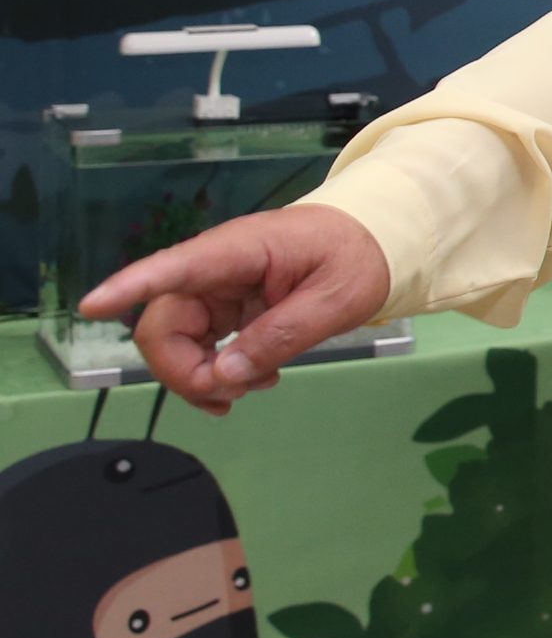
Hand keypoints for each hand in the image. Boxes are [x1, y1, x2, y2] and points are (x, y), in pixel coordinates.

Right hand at [79, 206, 390, 418]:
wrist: (372, 239)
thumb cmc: (357, 254)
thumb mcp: (335, 299)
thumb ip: (282, 336)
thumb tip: (226, 376)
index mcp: (239, 250)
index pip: (173, 268)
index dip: (129, 287)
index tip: (93, 306)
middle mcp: (214, 268)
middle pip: (162, 326)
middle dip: (183, 372)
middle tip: (230, 399)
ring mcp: (214, 289)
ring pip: (173, 343)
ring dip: (199, 378)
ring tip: (250, 390)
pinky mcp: (222, 308)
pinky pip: (197, 347)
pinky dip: (214, 373)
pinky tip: (249, 381)